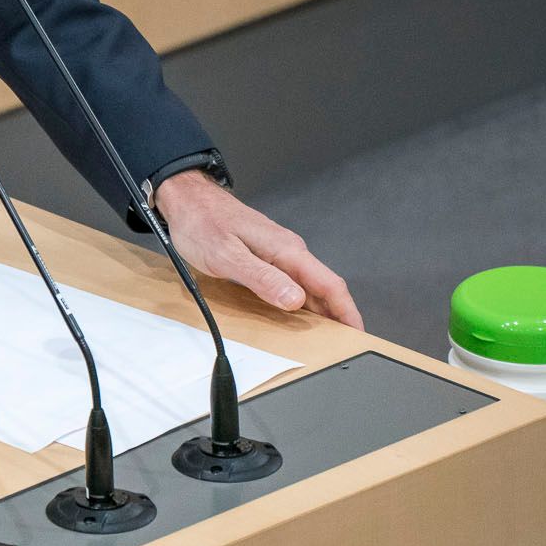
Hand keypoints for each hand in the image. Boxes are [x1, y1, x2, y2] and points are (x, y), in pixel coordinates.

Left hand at [153, 169, 362, 329]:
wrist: (186, 199)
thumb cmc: (201, 223)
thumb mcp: (227, 256)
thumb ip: (262, 278)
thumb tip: (296, 300)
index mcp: (285, 250)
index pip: (329, 283)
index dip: (347, 311)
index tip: (358, 334)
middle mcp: (288, 250)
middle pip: (324, 287)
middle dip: (338, 316)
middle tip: (344, 345)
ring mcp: (278, 251)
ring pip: (309, 285)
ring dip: (320, 310)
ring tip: (325, 337)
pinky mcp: (265, 255)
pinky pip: (293, 280)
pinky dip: (301, 301)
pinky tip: (296, 315)